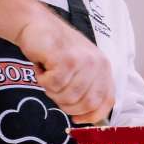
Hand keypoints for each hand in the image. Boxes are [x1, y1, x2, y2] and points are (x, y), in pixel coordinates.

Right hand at [15, 7, 114, 123]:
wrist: (37, 24)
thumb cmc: (56, 50)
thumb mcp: (80, 68)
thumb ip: (88, 88)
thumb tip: (87, 118)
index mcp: (104, 68)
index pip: (106, 102)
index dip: (91, 116)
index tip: (77, 118)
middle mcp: (97, 64)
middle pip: (86, 104)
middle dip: (66, 105)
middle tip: (55, 90)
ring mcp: (82, 61)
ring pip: (68, 97)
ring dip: (52, 91)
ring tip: (49, 75)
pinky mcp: (65, 59)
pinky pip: (54, 85)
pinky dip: (43, 81)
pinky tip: (42, 67)